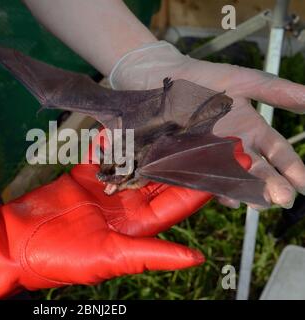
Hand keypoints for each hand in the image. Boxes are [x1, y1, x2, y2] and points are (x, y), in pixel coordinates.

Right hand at [0, 140, 249, 299]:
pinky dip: (114, 139)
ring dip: (154, 143)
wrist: (15, 242)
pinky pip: (104, 153)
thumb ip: (152, 254)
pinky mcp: (83, 175)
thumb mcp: (110, 258)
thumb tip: (197, 259)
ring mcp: (105, 188)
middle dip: (186, 156)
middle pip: (163, 176)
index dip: (204, 182)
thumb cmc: (61, 257)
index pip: (178, 201)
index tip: (231, 161)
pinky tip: (128, 122)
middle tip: (209, 132)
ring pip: (137, 161)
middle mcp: (126, 206)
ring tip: (175, 119)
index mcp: (137, 227)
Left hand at [110, 41, 304, 208]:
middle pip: (259, 172)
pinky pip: (205, 181)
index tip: (304, 183)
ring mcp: (211, 158)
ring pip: (235, 180)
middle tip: (283, 199)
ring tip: (259, 203)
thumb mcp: (243, 81)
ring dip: (249, 193)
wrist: (164, 79)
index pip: (278, 154)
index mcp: (252, 130)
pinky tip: (227, 197)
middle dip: (274, 186)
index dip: (293, 168)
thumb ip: (276, 91)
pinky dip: (217, 191)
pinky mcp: (188, 163)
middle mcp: (235, 148)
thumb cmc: (203, 78)